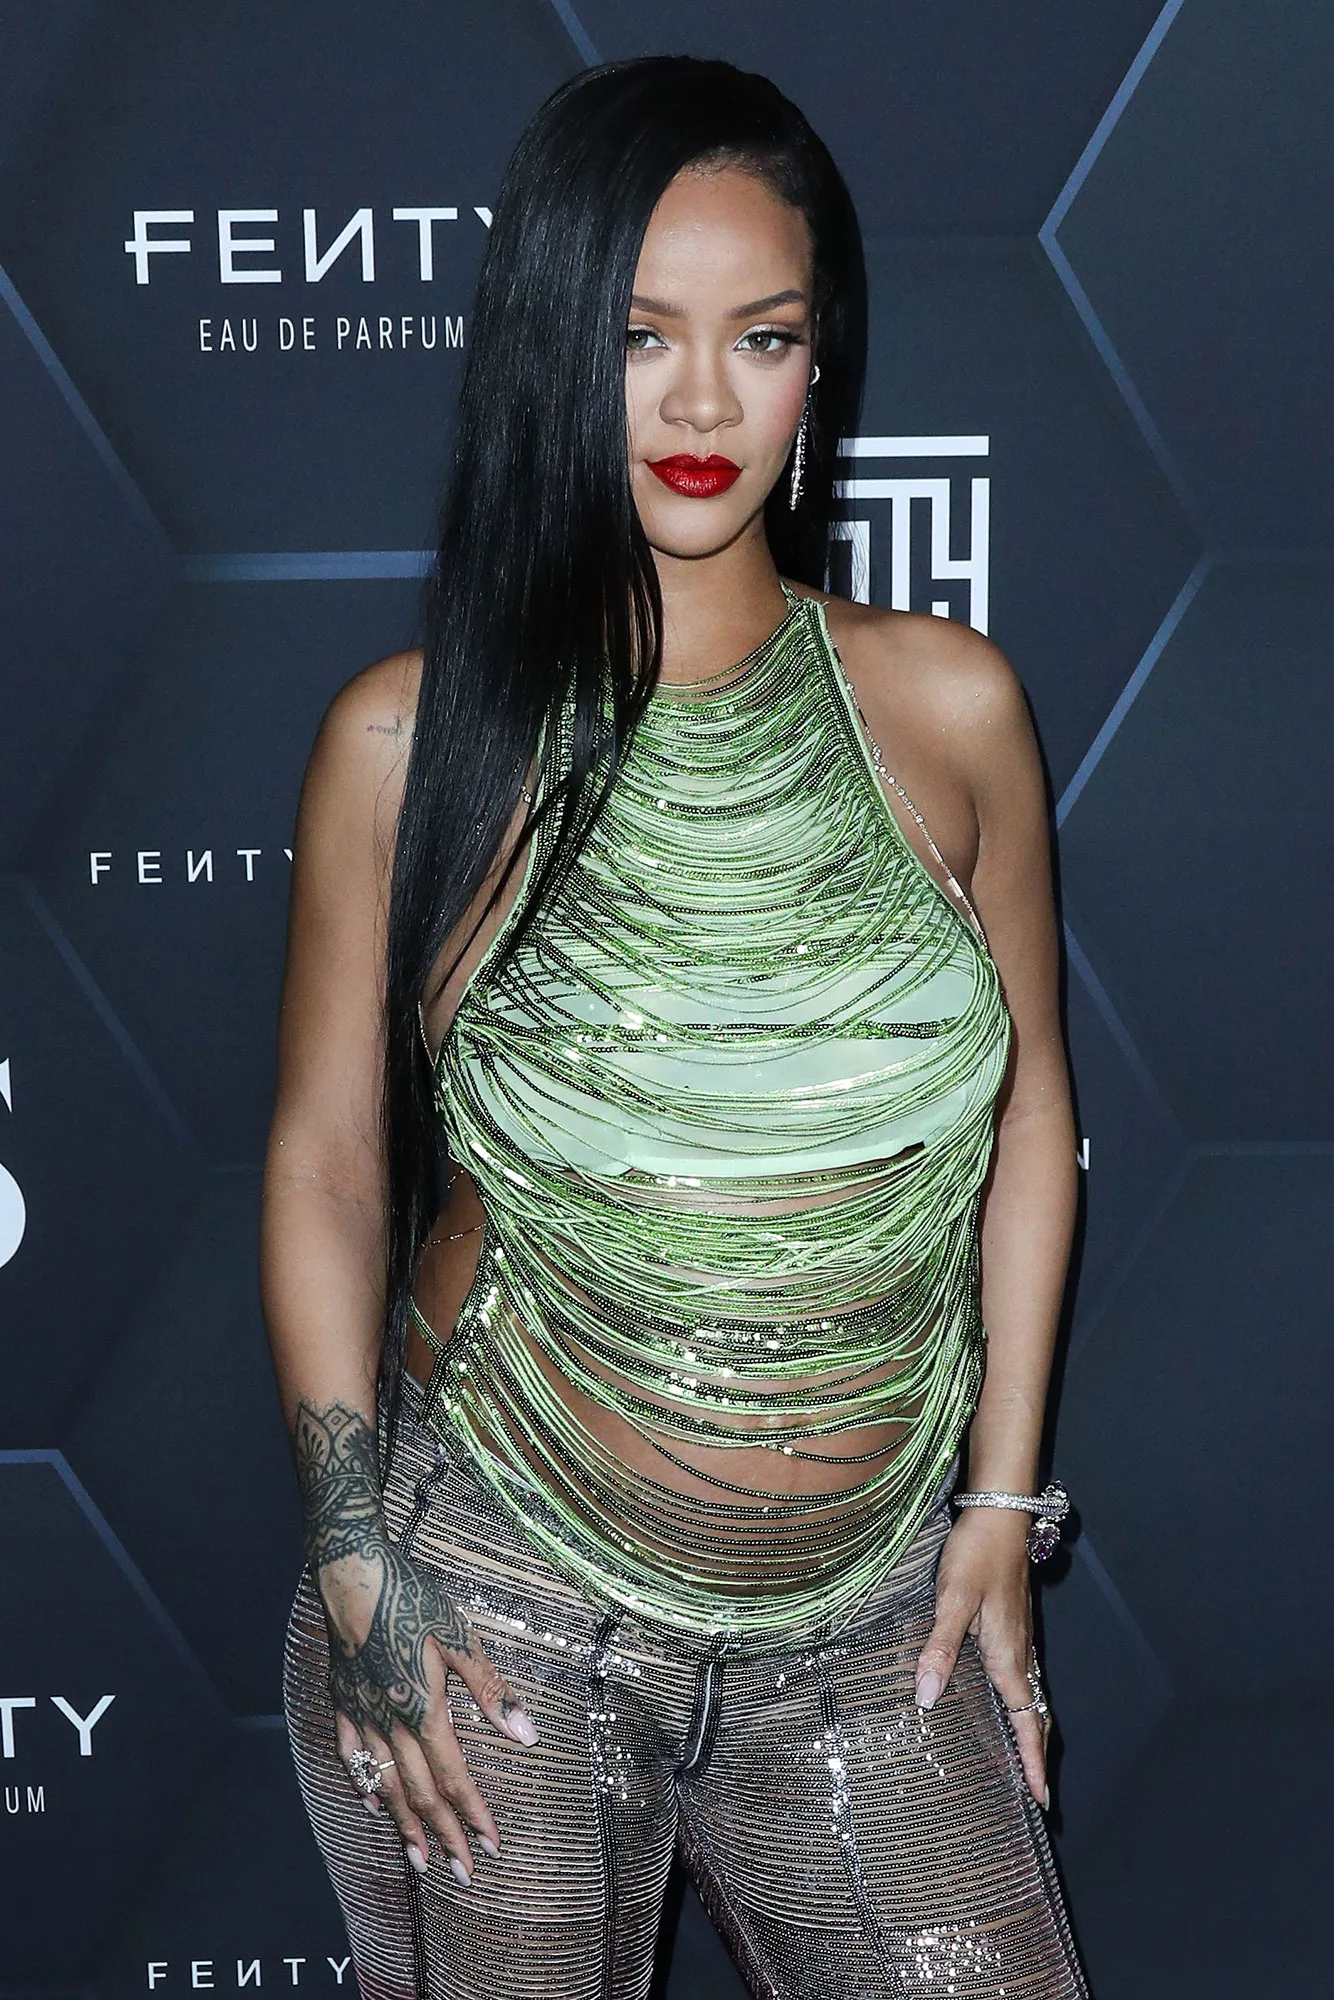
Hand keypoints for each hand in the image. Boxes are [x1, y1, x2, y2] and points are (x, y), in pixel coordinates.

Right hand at [319, 1534, 538, 1883]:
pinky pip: (349, 1755)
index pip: (454, 1777)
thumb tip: (526, 1735)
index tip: (490, 1846)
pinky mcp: (342, 1701)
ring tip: (417, 1860)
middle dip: (443, 1836)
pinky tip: (371, 1802)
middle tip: (460, 1874)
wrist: (353, 1575)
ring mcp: (361, 1715)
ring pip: (385, 1784)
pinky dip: (362, 1782)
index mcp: (423, 1710)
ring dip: (404, 1825)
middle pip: (420, 1793)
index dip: (473, 1815)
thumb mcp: (460, 1638)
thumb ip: (490, 1690)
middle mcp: (390, 1723)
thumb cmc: (412, 1599)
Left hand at [913, 1507, 1049, 1808]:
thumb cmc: (977, 1555)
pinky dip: (1022, 1703)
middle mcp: (1019, 1652)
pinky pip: (1022, 1676)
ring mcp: (1018, 1638)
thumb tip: (925, 1699)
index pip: (1028, 1720)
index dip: (1034, 1761)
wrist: (1000, 1515)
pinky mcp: (1011, 1624)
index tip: (1042, 1798)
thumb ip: (939, 1649)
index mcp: (1008, 1655)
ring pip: (1030, 1695)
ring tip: (1022, 1760)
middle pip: (1035, 1715)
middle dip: (1036, 1754)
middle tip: (1036, 1792)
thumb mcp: (952, 1600)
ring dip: (1030, 1730)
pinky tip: (1004, 1702)